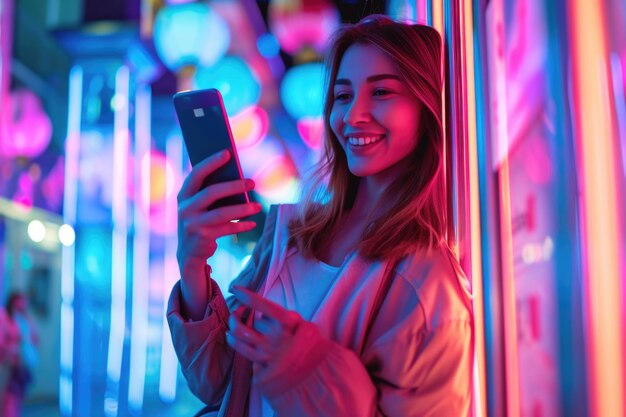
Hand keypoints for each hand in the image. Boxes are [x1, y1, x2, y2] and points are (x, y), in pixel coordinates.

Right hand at [176, 149, 261, 274]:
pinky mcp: (202, 237)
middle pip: (212, 192)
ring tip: (258, 206)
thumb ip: (211, 192)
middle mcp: (185, 208)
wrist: (189, 252)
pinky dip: (241, 226)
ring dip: (242, 209)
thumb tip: (238, 177)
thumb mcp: (200, 206)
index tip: (227, 153)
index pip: (196, 174)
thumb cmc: (201, 221)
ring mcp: (192, 223)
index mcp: (184, 194)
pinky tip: (252, 223)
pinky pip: (226, 229)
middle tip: (252, 183)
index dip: (211, 162)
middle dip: (234, 186)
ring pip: (222, 213)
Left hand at [226, 286, 302, 365]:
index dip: (247, 296)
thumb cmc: (303, 339)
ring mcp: (268, 352)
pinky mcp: (262, 364)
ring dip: (232, 327)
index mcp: (287, 323)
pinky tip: (232, 337)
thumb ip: (281, 314)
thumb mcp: (298, 321)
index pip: (263, 305)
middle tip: (239, 310)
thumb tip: (260, 310)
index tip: (235, 289)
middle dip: (242, 315)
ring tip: (232, 322)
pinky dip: (234, 342)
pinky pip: (242, 351)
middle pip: (251, 320)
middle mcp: (276, 337)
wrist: (312, 365)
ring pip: (239, 336)